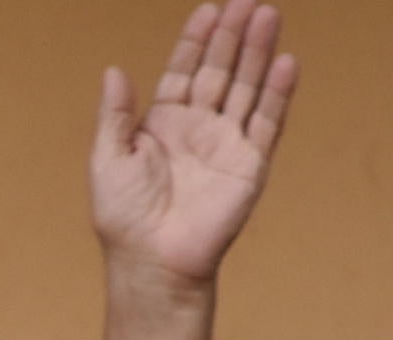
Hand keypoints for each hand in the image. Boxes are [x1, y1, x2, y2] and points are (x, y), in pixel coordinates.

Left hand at [90, 0, 297, 286]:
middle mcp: (198, 128)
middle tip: (247, 1)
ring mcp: (226, 144)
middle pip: (220, 71)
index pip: (185, 70)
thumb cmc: (124, 218)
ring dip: (257, 53)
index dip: (196, 40)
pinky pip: (266, 122)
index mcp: (164, 124)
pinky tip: (285, 62)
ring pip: (246, 87)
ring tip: (268, 15)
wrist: (153, 261)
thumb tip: (112, 70)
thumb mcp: (108, 159)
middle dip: (232, 36)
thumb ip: (115, 114)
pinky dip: (276, 93)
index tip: (209, 9)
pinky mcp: (250, 165)